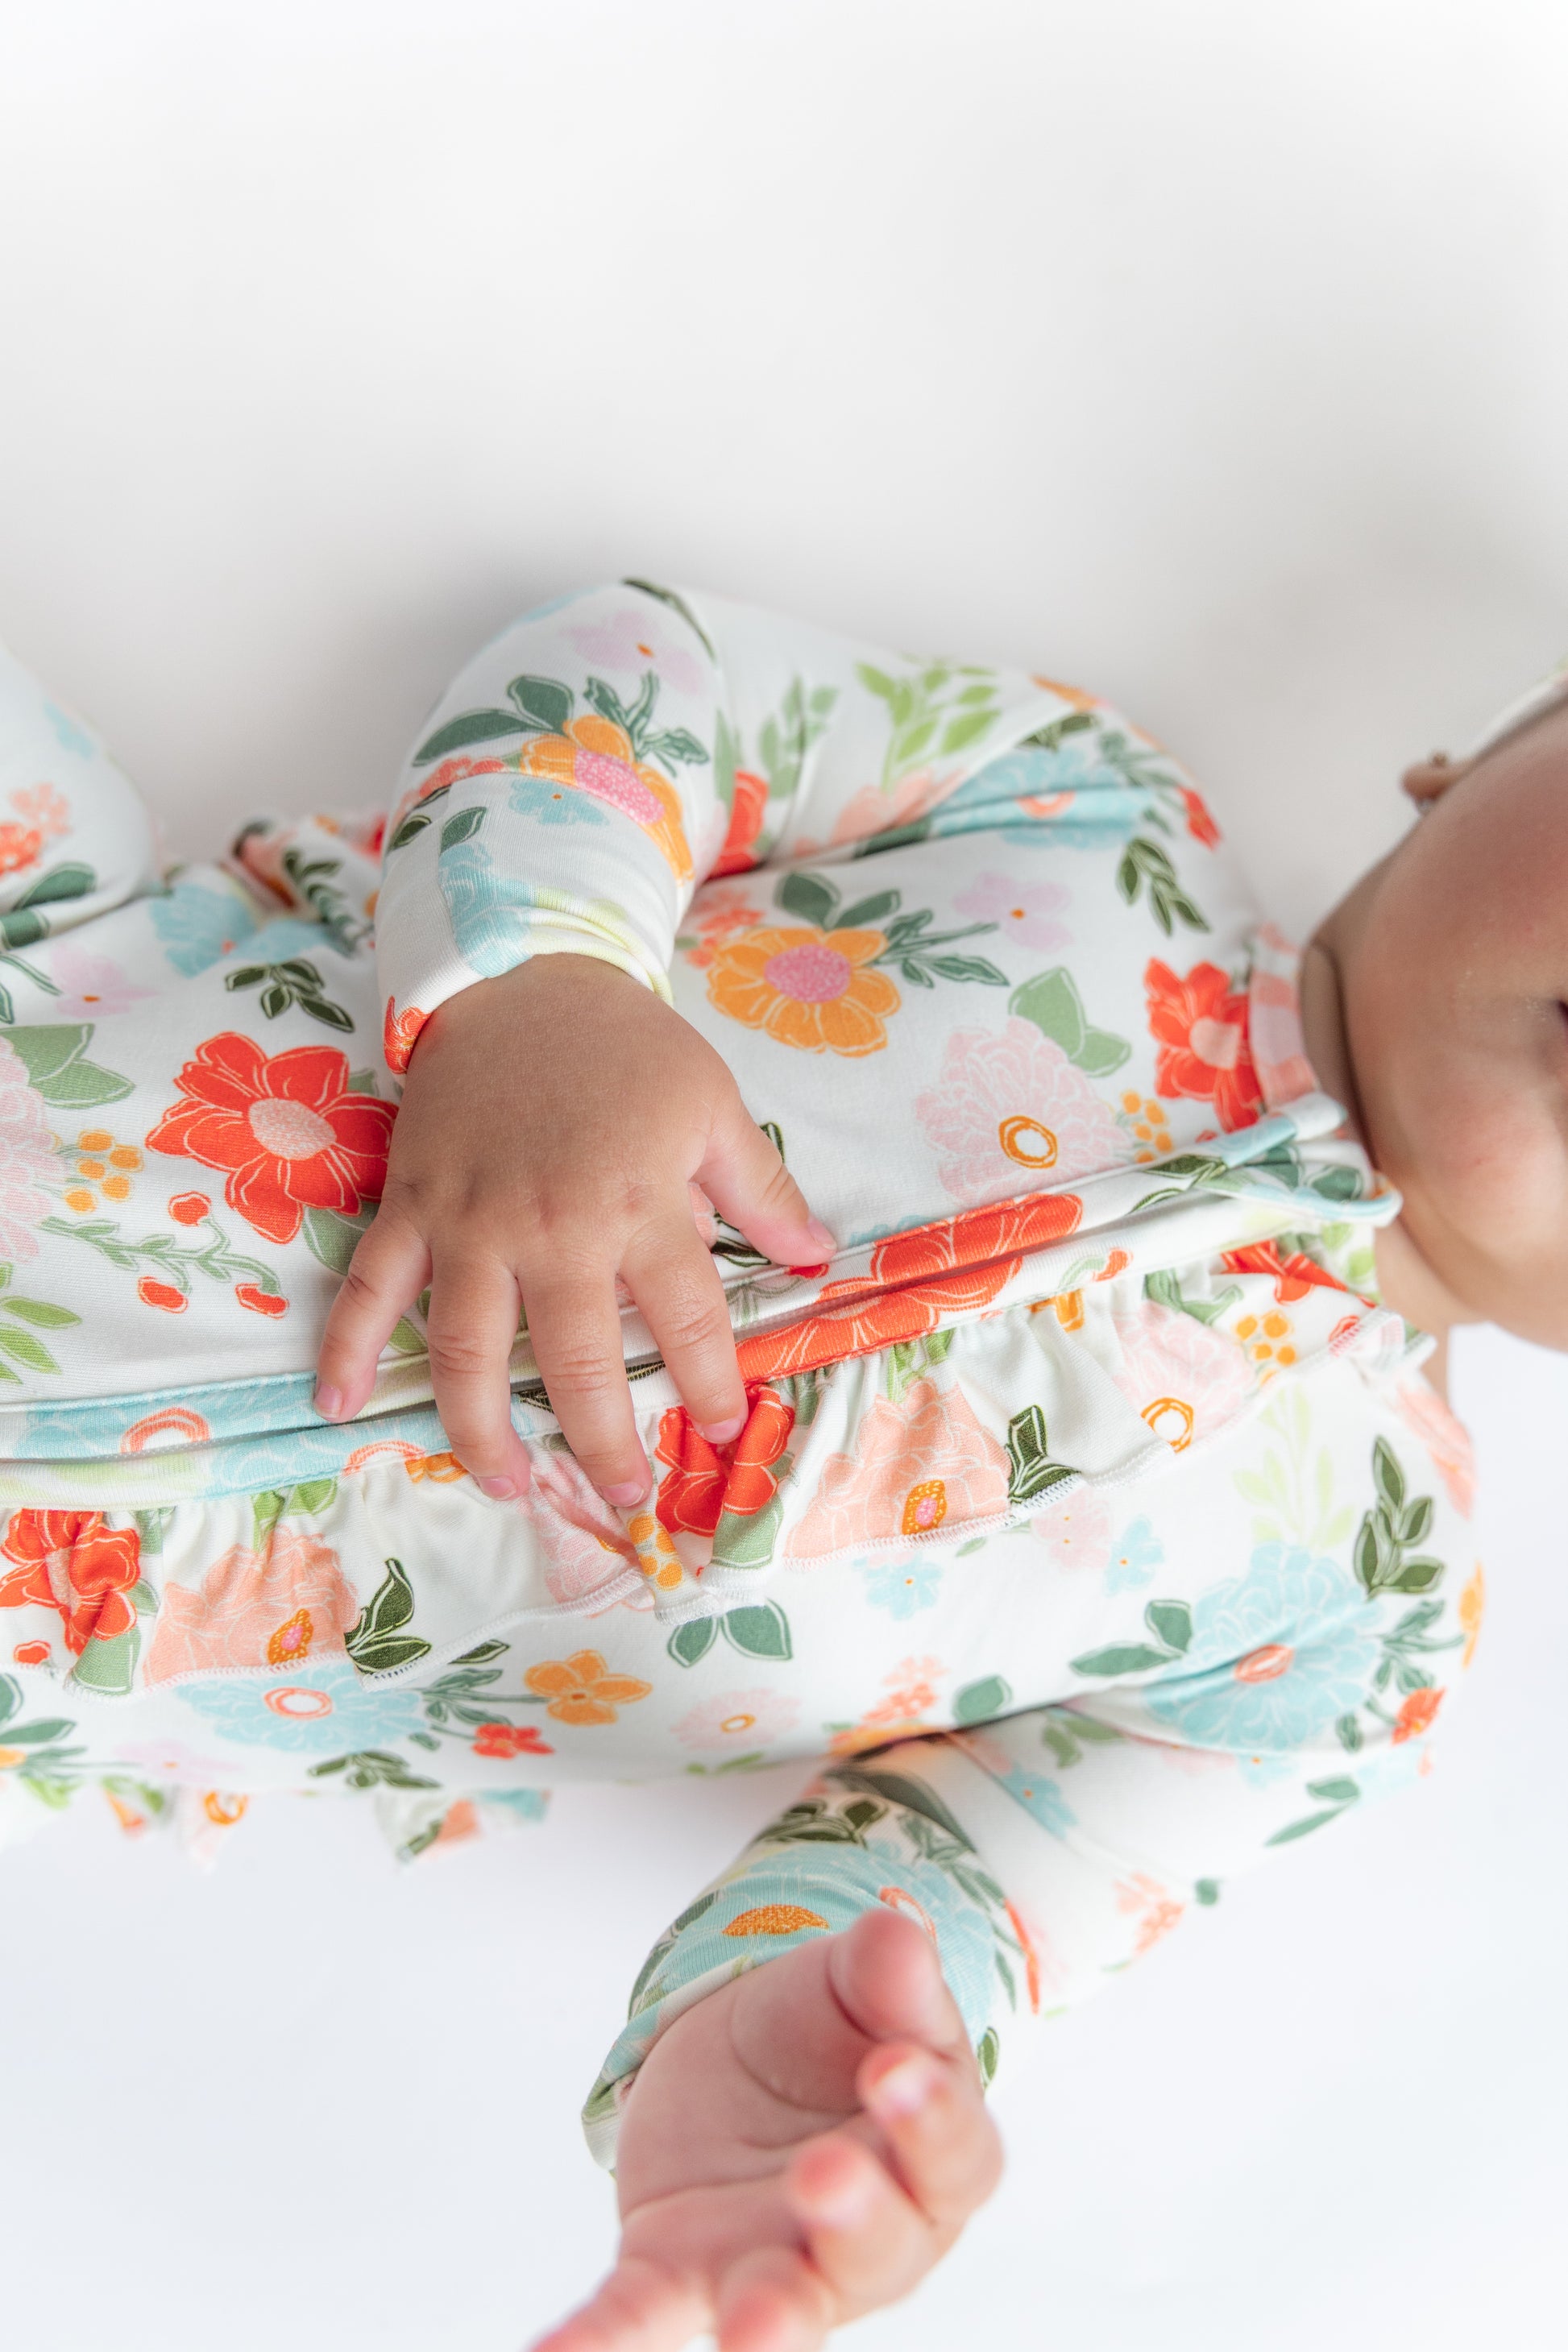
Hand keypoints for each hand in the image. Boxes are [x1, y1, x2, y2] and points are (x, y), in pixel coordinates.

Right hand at [314, 955, 833, 1503]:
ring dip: (481, 1430)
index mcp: (637, 1202)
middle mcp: (551, 1225)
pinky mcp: (410, 1204)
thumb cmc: (625, 1047)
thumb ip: (761, 1189)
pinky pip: (370, 1287)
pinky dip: (344, 1347)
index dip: (707, 1388)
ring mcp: (469, 1220)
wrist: (521, 972)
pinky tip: (337, 1406)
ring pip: (464, 1349)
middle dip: (603, 1443)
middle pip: (576, 1362)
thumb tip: (816, 1258)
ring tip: (504, 1486)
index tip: (719, 1433)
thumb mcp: (713, 1104)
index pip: (684, 1321)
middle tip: (622, 1496)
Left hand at [532, 1909, 1003, 2351]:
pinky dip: (599, 2339)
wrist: (747, 2067)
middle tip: (823, 2171)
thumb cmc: (830, 2037)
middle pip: (879, 2249)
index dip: (930, 2116)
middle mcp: (872, 2241)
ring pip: (785, 2303)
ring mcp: (775, 2267)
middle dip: (855, 2217)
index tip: (894, 2068)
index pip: (954, 2155)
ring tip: (749, 2328)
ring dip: (770, 2319)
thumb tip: (898, 1935)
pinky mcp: (680, 2275)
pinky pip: (642, 2316)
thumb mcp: (854, 1984)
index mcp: (933, 2161)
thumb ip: (883, 1969)